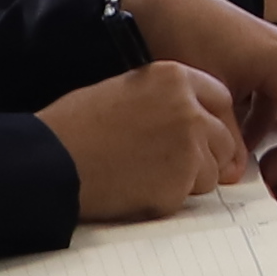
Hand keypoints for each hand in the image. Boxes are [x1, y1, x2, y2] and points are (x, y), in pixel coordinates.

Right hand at [37, 60, 249, 219]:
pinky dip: (168, 198)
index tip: (209, 136)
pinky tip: (135, 187)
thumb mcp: (127, 92)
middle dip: (207, 156)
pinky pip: (188, 196)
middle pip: (224, 139)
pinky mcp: (180, 181)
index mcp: (174, 77)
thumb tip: (200, 128)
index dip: (216, 121)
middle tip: (172, 165)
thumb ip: (167, 102)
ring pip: (211, 172)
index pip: (221, 99)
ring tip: (142, 173)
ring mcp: (188, 145)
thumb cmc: (77, 126)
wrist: (52, 159)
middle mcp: (189, 107)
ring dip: (187, 179)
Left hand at [120, 0, 276, 173]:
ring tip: (246, 150)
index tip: (267, 175)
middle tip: (268, 171)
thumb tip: (240, 174)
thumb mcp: (211, 98)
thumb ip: (232, 139)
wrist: (162, 5)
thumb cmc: (184, 41)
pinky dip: (274, 116)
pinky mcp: (276, 52)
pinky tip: (239, 127)